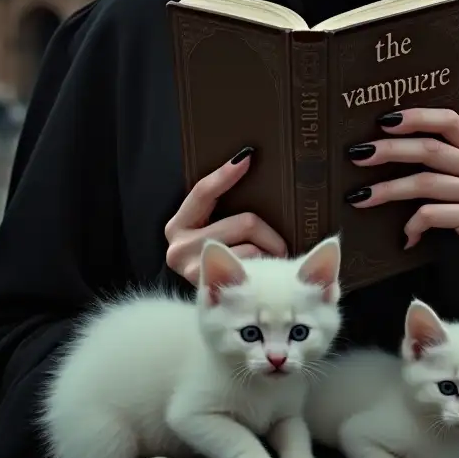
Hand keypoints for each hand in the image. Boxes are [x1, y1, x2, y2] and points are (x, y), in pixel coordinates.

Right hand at [164, 146, 287, 284]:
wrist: (207, 300)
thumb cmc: (215, 257)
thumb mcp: (208, 228)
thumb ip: (220, 207)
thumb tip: (248, 164)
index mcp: (178, 225)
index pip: (203, 191)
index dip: (225, 174)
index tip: (247, 157)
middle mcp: (179, 248)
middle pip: (244, 223)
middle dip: (268, 232)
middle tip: (279, 243)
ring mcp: (194, 271)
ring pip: (252, 249)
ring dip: (268, 254)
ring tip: (270, 262)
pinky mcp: (212, 291)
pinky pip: (252, 271)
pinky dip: (264, 270)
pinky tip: (265, 275)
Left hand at [346, 108, 458, 248]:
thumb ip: (441, 162)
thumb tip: (382, 147)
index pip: (450, 122)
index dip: (417, 117)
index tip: (383, 121)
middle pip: (432, 151)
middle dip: (391, 150)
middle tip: (358, 155)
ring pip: (427, 183)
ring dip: (388, 190)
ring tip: (360, 197)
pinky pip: (433, 214)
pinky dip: (413, 223)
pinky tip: (405, 234)